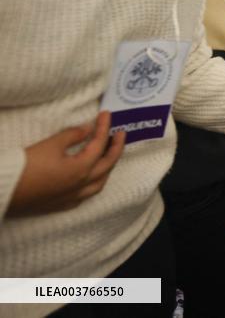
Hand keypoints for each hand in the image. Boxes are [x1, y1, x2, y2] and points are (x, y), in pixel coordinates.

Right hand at [7, 111, 125, 216]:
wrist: (4, 190)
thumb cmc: (25, 165)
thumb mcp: (50, 145)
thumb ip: (73, 135)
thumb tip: (88, 129)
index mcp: (82, 169)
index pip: (99, 144)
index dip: (104, 126)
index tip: (106, 114)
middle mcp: (82, 185)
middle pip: (108, 165)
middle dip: (116, 147)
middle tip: (120, 133)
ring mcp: (73, 197)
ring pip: (100, 182)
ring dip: (108, 167)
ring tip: (109, 153)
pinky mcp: (62, 205)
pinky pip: (87, 194)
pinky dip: (95, 183)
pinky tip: (92, 177)